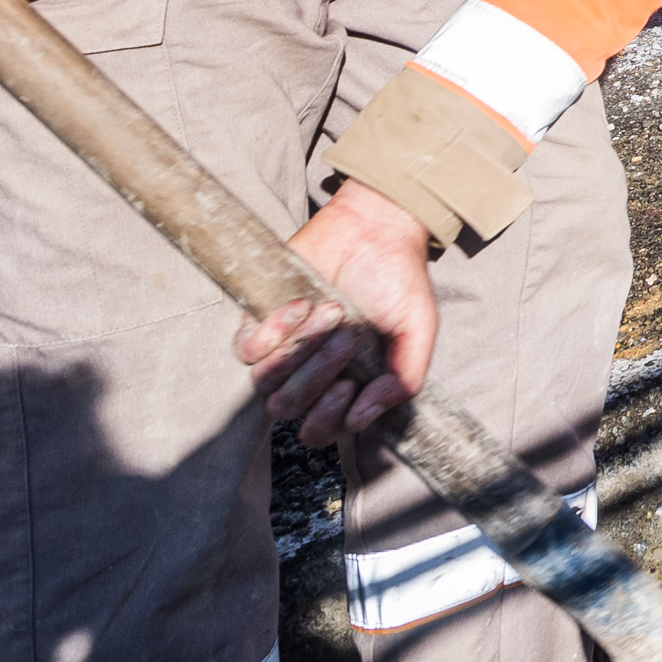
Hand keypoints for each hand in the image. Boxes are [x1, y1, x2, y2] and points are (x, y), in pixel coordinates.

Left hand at [236, 182, 438, 447]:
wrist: (376, 228)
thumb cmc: (398, 281)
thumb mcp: (417, 332)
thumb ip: (404, 379)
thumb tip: (363, 419)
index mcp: (346, 385)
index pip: (319, 432)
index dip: (327, 421)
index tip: (350, 387)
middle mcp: (309, 373)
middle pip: (287, 408)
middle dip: (318, 376)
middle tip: (349, 338)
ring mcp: (283, 348)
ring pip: (265, 382)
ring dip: (301, 351)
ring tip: (332, 313)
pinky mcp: (259, 321)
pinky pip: (244, 350)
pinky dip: (272, 332)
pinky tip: (302, 305)